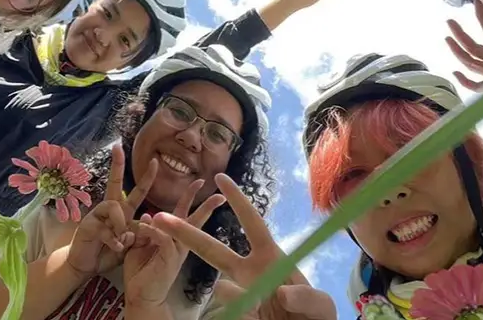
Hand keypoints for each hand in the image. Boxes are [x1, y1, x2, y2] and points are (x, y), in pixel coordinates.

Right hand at [66, 144, 154, 276]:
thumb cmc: (108, 252)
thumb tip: (147, 224)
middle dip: (117, 164)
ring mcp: (98, 215)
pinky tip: (117, 247)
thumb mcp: (130, 245)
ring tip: (122, 239)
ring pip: (114, 206)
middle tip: (118, 147)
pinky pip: (106, 228)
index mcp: (123, 210)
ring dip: (121, 224)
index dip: (147, 177)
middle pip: (114, 181)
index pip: (137, 191)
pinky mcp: (89, 225)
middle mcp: (111, 208)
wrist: (86, 266)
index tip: (155, 160)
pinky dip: (114, 240)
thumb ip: (140, 235)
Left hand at [123, 179, 225, 308]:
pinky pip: (165, 236)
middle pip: (196, 218)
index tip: (200, 182)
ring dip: (164, 217)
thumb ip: (145, 229)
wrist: (140, 295)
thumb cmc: (141, 271)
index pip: (185, 212)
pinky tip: (142, 230)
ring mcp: (177, 250)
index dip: (191, 196)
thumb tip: (149, 214)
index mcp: (174, 237)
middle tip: (208, 184)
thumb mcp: (140, 244)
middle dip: (204, 202)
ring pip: (180, 225)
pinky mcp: (170, 257)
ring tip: (152, 217)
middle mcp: (181, 242)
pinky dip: (154, 230)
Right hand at [154, 174, 314, 319]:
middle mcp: (250, 274)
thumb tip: (282, 293)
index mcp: (270, 259)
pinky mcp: (235, 316)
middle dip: (186, 234)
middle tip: (160, 218)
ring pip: (223, 291)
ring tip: (265, 314)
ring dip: (242, 303)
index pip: (252, 224)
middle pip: (213, 250)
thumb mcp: (322, 308)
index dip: (238, 201)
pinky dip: (244, 319)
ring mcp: (240, 296)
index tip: (220, 177)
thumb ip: (308, 299)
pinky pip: (229, 315)